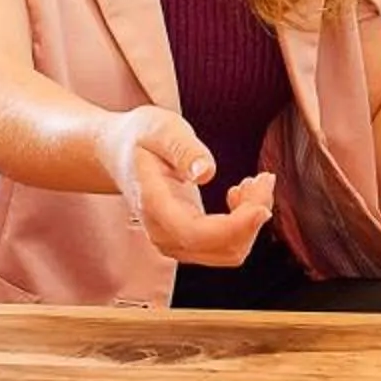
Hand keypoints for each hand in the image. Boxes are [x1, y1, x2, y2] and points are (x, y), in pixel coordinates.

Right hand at [91, 105, 269, 265]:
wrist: (117, 153)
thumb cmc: (139, 137)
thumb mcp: (160, 128)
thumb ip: (183, 149)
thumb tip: (206, 173)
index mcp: (154, 204)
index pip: (196, 233)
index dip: (234, 227)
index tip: (262, 207)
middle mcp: (163, 232)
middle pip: (222, 247)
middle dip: (253, 216)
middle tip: (263, 177)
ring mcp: (174, 242)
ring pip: (229, 251)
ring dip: (251, 221)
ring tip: (253, 183)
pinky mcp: (186, 242)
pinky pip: (224, 246)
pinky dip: (242, 225)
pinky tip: (239, 194)